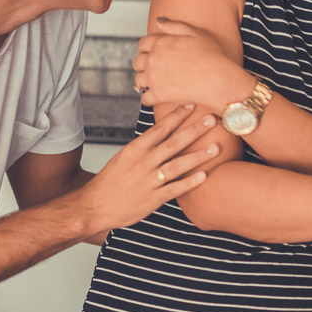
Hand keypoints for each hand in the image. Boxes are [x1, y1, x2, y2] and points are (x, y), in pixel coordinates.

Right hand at [79, 105, 219, 234]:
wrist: (95, 206)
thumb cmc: (110, 181)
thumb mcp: (124, 157)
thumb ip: (144, 146)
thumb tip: (161, 132)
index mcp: (135, 149)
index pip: (160, 128)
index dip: (177, 116)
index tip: (192, 105)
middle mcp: (143, 163)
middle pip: (173, 143)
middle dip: (194, 130)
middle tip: (211, 119)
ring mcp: (149, 181)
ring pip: (177, 165)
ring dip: (197, 156)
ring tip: (215, 147)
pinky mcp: (153, 199)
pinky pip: (175, 189)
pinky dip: (189, 182)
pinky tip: (204, 176)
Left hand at [133, 17, 251, 111]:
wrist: (219, 79)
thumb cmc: (212, 55)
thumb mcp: (195, 33)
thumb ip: (174, 26)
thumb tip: (158, 21)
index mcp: (160, 43)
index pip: (142, 44)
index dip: (146, 48)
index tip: (152, 53)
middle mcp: (153, 59)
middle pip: (137, 62)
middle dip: (143, 64)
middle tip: (153, 69)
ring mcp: (154, 78)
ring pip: (139, 80)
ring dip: (144, 81)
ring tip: (154, 83)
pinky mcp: (159, 95)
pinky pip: (145, 98)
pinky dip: (149, 98)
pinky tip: (156, 96)